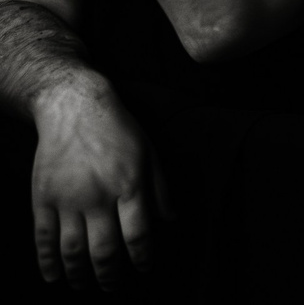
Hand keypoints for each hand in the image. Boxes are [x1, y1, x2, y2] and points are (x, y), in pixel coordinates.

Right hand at [29, 80, 166, 289]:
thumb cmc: (118, 128)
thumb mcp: (150, 152)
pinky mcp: (43, 199)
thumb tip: (170, 220)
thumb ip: (160, 189)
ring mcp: (67, 200)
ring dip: (79, 274)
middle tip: (113, 286)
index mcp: (129, 186)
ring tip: (84, 285)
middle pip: (104, 250)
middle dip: (110, 275)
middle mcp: (98, 197)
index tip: (144, 268)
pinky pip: (43, 238)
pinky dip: (47, 262)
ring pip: (72, 250)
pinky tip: (53, 275)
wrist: (75, 108)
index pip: (137, 235)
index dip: (142, 258)